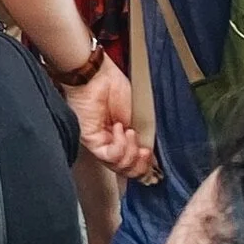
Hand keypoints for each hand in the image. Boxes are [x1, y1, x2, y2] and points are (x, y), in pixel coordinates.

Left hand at [67, 53, 152, 180]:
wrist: (97, 74)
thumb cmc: (114, 86)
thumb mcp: (138, 116)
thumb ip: (143, 138)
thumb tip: (153, 158)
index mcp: (121, 139)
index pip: (132, 164)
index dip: (144, 166)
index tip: (151, 154)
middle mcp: (109, 144)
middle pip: (125, 170)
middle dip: (139, 163)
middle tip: (145, 150)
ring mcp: (99, 143)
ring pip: (117, 165)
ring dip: (130, 151)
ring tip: (130, 132)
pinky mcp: (90, 140)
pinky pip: (108, 155)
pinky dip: (119, 145)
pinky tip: (120, 129)